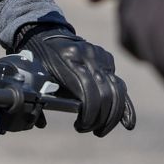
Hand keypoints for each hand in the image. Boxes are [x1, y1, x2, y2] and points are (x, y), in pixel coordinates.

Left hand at [20, 26, 136, 136]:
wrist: (44, 32)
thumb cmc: (37, 59)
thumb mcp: (35, 76)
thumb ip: (39, 99)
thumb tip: (41, 124)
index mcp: (69, 60)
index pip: (88, 91)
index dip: (89, 113)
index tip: (80, 125)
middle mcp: (88, 56)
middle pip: (105, 93)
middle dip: (100, 118)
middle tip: (90, 130)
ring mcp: (100, 56)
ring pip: (116, 90)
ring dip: (111, 116)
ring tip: (100, 130)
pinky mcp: (107, 59)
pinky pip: (119, 84)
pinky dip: (125, 106)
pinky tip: (128, 124)